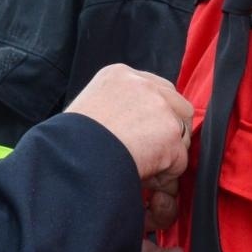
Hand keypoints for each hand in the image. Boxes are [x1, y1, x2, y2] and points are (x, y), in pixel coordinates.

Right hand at [67, 63, 190, 209]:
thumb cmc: (70, 141)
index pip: (155, 88)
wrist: (74, 157)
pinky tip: (143, 176)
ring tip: (141, 166)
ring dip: (168, 154)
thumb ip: (117, 107)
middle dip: (170, 132)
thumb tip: (136, 127)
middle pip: (177, 105)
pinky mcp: (171, 134)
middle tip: (150, 153)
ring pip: (181, 134)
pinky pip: (179, 161)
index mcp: (120, 74)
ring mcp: (161, 108)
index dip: (155, 115)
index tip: (146, 134)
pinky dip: (166, 175)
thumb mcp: (88, 107)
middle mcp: (144, 85)